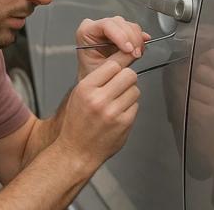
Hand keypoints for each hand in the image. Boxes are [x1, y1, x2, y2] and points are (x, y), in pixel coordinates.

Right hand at [55, 53, 139, 168]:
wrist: (77, 150)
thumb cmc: (77, 122)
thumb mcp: (79, 95)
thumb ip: (98, 79)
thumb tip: (120, 63)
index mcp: (86, 88)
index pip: (113, 65)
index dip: (117, 67)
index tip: (117, 70)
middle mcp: (99, 99)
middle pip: (129, 74)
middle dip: (127, 78)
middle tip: (121, 84)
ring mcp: (113, 112)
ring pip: (135, 90)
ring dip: (129, 93)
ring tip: (117, 101)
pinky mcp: (124, 123)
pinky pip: (135, 106)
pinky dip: (130, 108)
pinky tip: (118, 113)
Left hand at [76, 16, 149, 79]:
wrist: (94, 79)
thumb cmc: (92, 73)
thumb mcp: (102, 68)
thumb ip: (117, 59)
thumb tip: (132, 51)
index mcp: (86, 31)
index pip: (106, 25)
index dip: (120, 35)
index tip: (129, 49)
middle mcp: (97, 26)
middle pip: (120, 23)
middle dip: (131, 38)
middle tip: (136, 54)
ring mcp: (110, 28)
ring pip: (129, 26)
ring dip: (137, 40)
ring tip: (136, 54)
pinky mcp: (121, 32)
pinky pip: (134, 31)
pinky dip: (140, 39)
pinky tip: (141, 47)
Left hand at [187, 49, 213, 160]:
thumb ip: (212, 71)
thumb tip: (187, 51)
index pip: (212, 55)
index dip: (198, 59)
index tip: (193, 69)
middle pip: (198, 68)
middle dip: (188, 76)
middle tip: (188, 88)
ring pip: (189, 83)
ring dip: (181, 90)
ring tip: (188, 100)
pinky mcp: (206, 113)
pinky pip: (183, 98)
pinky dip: (179, 102)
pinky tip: (187, 110)